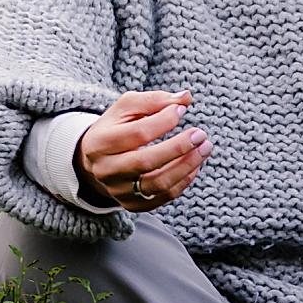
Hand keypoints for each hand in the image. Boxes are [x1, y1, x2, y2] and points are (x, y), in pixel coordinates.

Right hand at [75, 89, 209, 211]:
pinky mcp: (132, 205)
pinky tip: (194, 165)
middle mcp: (106, 170)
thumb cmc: (116, 128)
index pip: (137, 133)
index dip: (164, 121)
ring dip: (187, 166)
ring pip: (158, 183)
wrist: (96, 160)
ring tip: (205, 148)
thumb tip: (186, 97)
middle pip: (146, 162)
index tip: (181, 109)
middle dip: (178, 147)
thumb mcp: (127, 108)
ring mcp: (118, 191)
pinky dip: (183, 181)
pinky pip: (163, 197)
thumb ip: (155, 100)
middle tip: (201, 134)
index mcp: (100, 142)